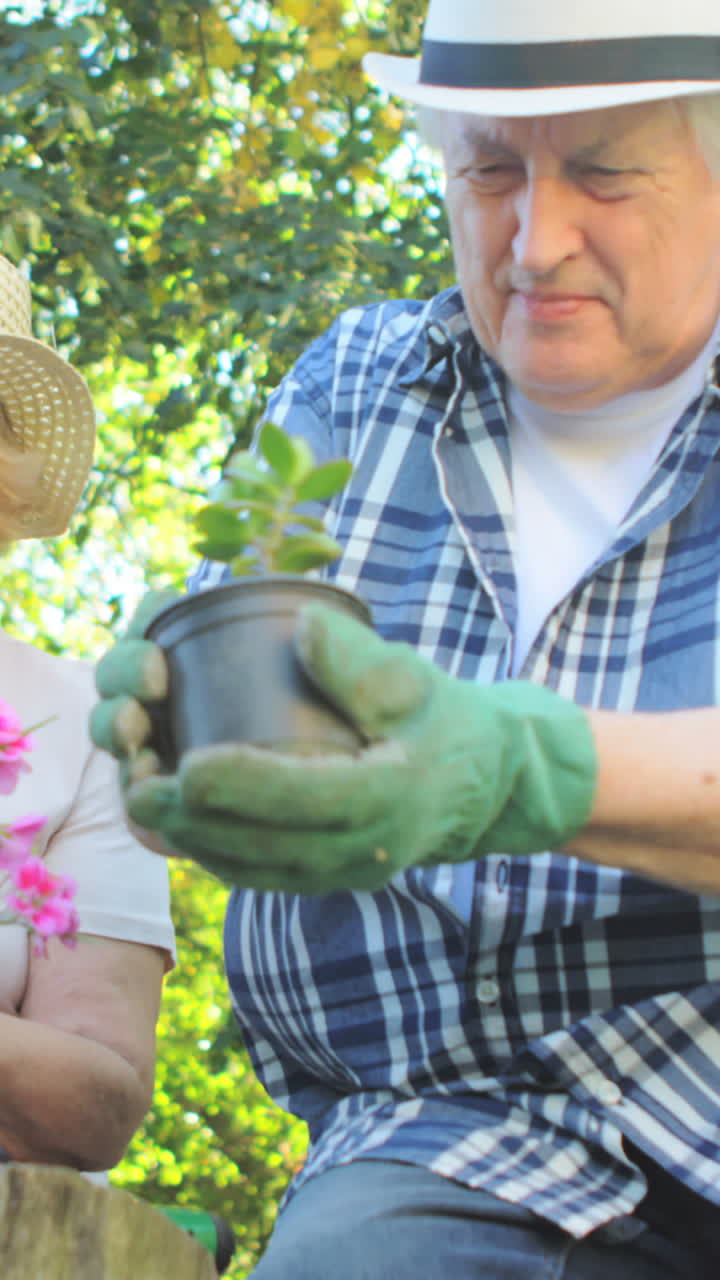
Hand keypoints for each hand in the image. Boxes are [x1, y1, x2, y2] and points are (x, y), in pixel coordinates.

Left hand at [93, 601, 596, 893]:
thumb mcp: (418, 681)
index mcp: (389, 797)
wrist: (486, 784)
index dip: (243, 786)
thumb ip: (362, 660)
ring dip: (189, 838)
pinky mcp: (327, 874)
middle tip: (136, 782)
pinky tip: (172, 825)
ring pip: (251, 868)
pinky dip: (211, 851)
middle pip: (262, 845)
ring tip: (138, 800)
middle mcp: (363, 849)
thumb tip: (304, 624)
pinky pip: (259, 874)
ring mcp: (342, 871)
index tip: (188, 764)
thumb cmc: (447, 721)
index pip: (307, 798)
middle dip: (191, 818)